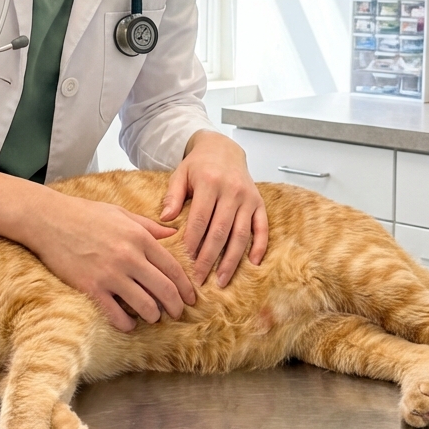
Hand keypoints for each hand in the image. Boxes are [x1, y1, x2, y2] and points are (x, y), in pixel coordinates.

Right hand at [30, 194, 195, 331]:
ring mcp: (110, 274)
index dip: (185, 287)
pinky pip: (117, 315)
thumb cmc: (86, 214)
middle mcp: (129, 257)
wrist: (49, 220)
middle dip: (175, 306)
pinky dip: (127, 324)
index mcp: (139, 237)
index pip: (173, 268)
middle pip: (164, 290)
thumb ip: (149, 226)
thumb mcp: (121, 213)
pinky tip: (128, 323)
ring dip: (153, 316)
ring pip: (145, 306)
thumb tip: (174, 234)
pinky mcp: (91, 288)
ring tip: (152, 316)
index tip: (191, 298)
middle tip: (178, 313)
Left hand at [160, 130, 267, 287]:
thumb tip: (165, 219)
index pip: (200, 218)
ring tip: (222, 280)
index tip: (186, 261)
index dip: (193, 242)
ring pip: (241, 234)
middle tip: (200, 279)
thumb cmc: (198, 165)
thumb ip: (172, 195)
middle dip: (209, 258)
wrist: (223, 149)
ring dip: (232, 260)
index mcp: (210, 182)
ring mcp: (248, 198)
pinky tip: (252, 264)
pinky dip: (260, 247)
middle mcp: (232, 191)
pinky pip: (262, 228)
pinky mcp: (259, 203)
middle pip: (220, 231)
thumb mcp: (180, 174)